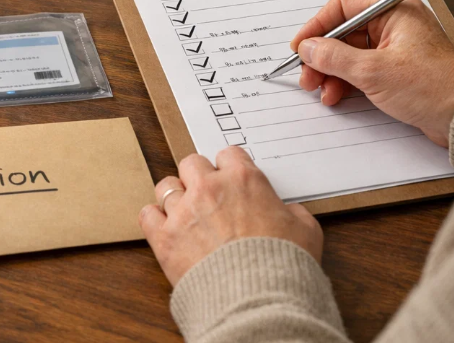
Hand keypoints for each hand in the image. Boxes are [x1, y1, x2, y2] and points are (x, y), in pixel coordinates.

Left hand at [139, 148, 322, 285]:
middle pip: (191, 163)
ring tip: (185, 214)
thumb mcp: (306, 231)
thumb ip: (293, 212)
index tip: (231, 180)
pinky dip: (155, 220)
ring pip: (166, 186)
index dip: (230, 168)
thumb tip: (287, 212)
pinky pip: (147, 215)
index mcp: (244, 180)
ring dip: (175, 197)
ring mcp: (183, 211)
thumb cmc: (284, 266)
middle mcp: (209, 188)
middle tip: (207, 196)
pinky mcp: (164, 238)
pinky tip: (166, 230)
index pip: (228, 154)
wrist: (259, 300)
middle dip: (199, 177)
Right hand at [290, 0, 453, 146]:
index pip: (343, 6)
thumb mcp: (374, 71)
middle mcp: (395, 24)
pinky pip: (361, 68)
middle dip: (322, 55)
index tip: (301, 45)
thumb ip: (334, 57)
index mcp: (395, 11)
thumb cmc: (434, 88)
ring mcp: (395, 47)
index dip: (317, 26)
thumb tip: (308, 48)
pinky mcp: (396, 69)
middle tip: (307, 74)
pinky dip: (345, 81)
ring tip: (320, 90)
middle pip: (344, 31)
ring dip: (331, 71)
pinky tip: (336, 95)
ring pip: (349, 52)